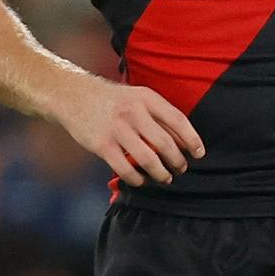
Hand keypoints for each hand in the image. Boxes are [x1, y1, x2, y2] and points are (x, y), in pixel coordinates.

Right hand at [57, 76, 204, 186]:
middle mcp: (133, 112)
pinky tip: (142, 180)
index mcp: (146, 97)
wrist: (74, 95)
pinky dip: (137, 179)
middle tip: (182, 169)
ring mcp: (117, 129)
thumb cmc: (112, 99)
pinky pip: (125, 168)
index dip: (192, 138)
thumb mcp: (137, 97)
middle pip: (165, 143)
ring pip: (148, 159)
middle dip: (178, 161)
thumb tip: (182, 139)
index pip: (177, 120)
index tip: (199, 153)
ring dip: (161, 173)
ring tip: (165, 178)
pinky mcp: (102, 145)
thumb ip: (157, 115)